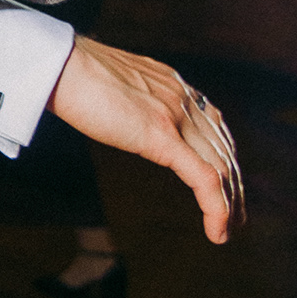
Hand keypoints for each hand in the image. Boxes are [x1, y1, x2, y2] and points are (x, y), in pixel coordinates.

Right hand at [48, 37, 242, 242]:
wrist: (59, 64)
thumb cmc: (70, 73)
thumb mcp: (113, 85)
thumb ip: (130, 100)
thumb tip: (121, 113)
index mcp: (173, 84)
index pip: (214, 125)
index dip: (224, 157)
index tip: (225, 181)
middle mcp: (183, 97)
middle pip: (223, 149)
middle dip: (235, 186)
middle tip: (237, 216)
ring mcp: (174, 115)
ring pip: (220, 167)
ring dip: (230, 204)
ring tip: (229, 230)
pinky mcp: (161, 135)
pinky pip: (203, 178)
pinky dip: (216, 208)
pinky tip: (217, 232)